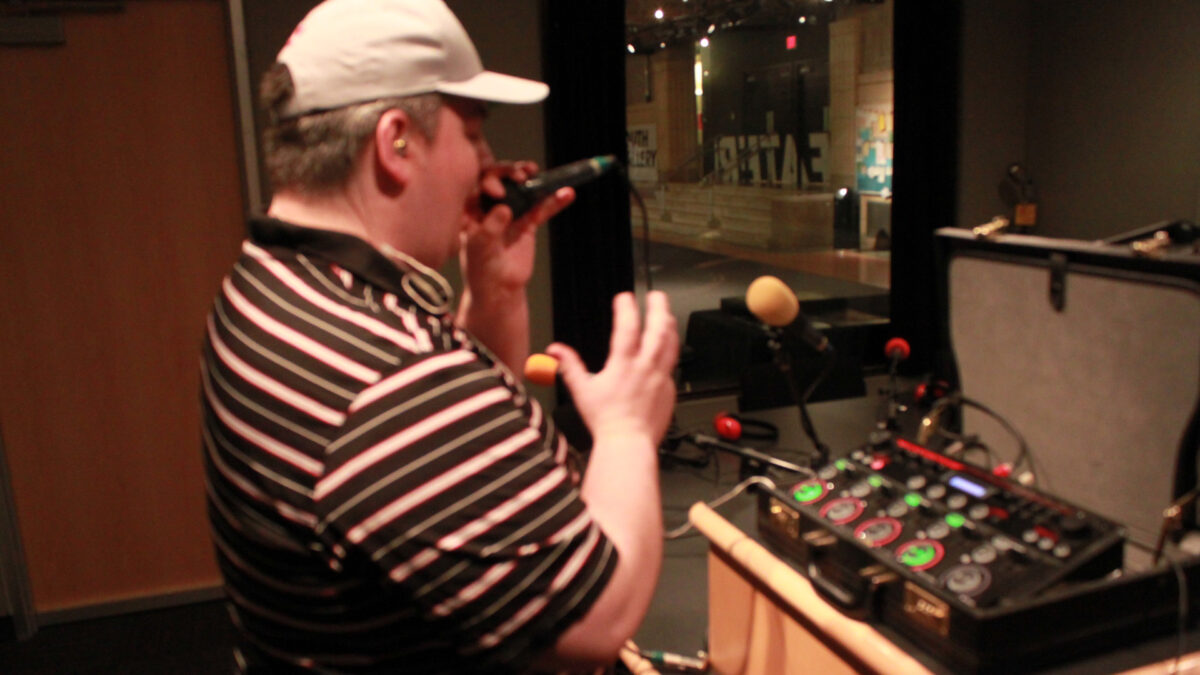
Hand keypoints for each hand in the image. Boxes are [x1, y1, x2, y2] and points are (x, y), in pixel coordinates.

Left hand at [460, 161, 574, 293]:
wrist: (499, 291)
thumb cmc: (480, 269)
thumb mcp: (479, 248)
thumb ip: (490, 227)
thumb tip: (504, 208)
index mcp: (471, 208)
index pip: (478, 184)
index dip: (489, 181)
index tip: (498, 191)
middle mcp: (490, 206)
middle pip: (501, 180)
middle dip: (510, 173)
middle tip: (520, 177)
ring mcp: (511, 213)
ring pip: (523, 191)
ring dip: (533, 180)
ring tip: (538, 173)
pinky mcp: (528, 224)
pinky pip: (542, 209)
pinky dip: (554, 201)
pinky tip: (567, 194)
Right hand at [547, 292, 678, 445]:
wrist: (628, 443)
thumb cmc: (606, 421)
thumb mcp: (582, 390)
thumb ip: (569, 366)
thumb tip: (555, 350)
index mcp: (623, 364)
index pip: (627, 327)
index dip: (626, 308)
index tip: (624, 297)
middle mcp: (645, 368)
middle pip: (658, 329)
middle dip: (658, 308)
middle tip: (656, 296)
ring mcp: (660, 378)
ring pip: (671, 345)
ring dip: (670, 326)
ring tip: (668, 316)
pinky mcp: (669, 390)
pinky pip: (672, 366)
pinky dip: (669, 353)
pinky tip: (666, 351)